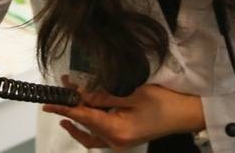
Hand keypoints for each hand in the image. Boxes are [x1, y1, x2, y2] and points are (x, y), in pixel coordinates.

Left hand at [42, 76, 205, 150]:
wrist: (186, 115)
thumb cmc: (163, 103)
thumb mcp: (132, 94)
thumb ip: (103, 95)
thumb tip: (80, 94)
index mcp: (116, 131)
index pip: (84, 117)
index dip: (64, 108)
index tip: (48, 102)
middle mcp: (115, 141)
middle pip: (85, 124)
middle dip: (71, 108)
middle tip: (60, 91)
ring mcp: (119, 142)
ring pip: (90, 133)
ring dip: (77, 118)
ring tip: (65, 105)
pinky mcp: (124, 138)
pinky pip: (98, 136)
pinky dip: (87, 127)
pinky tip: (80, 119)